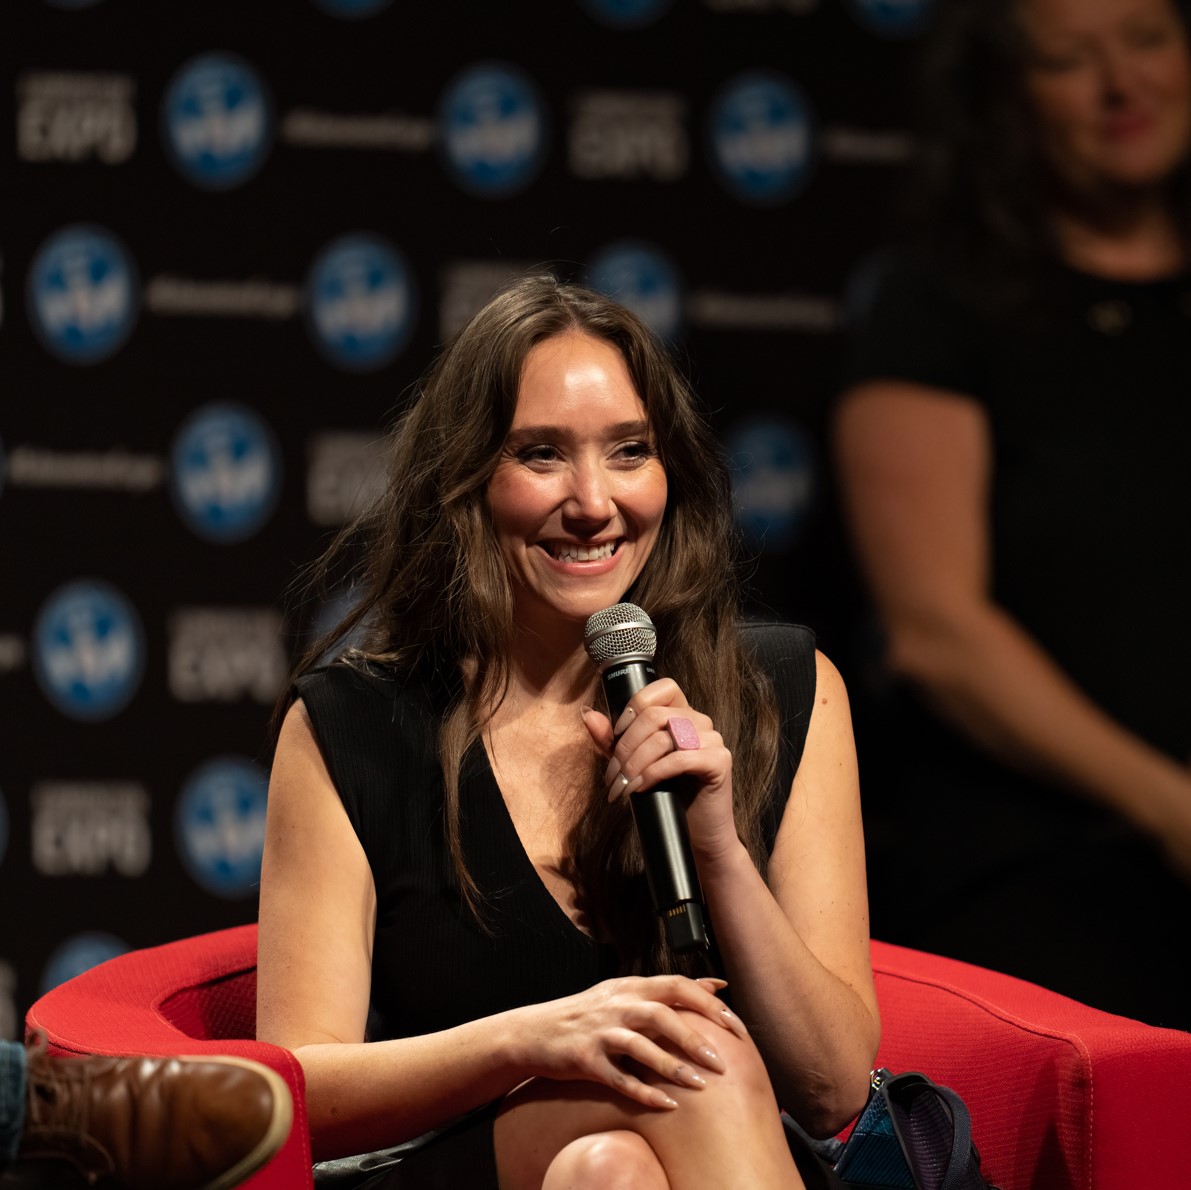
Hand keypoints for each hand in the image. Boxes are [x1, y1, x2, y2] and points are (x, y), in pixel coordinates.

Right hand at [521, 975, 747, 1108]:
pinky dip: (644, 1092)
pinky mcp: (584, 1059)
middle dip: (695, 1038)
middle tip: (723, 1062)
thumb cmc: (589, 1014)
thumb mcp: (627, 992)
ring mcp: (600, 1032)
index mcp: (631, 986)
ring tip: (702, 1086)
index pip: (676, 985)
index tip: (735, 1026)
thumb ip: (670, 990)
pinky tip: (667, 1104)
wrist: (535, 1032)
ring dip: (673, 1066)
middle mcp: (617, 1004)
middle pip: (662, 1015)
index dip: (708, 1004)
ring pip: (641, 1046)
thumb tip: (717, 986)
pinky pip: (618, 1078)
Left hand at [582, 679, 737, 859]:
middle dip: (626, 746)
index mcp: (682, 714)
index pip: (663, 688)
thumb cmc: (665, 794)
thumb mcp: (632, 763)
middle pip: (655, 715)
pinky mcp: (719, 762)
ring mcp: (713, 740)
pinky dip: (653, 774)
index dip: (635, 705)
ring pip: (664, 738)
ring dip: (635, 763)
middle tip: (612, 774)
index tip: (616, 734)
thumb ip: (612, 740)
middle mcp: (700, 722)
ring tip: (622, 786)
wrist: (696, 832)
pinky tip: (642, 788)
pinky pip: (680, 759)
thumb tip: (588, 715)